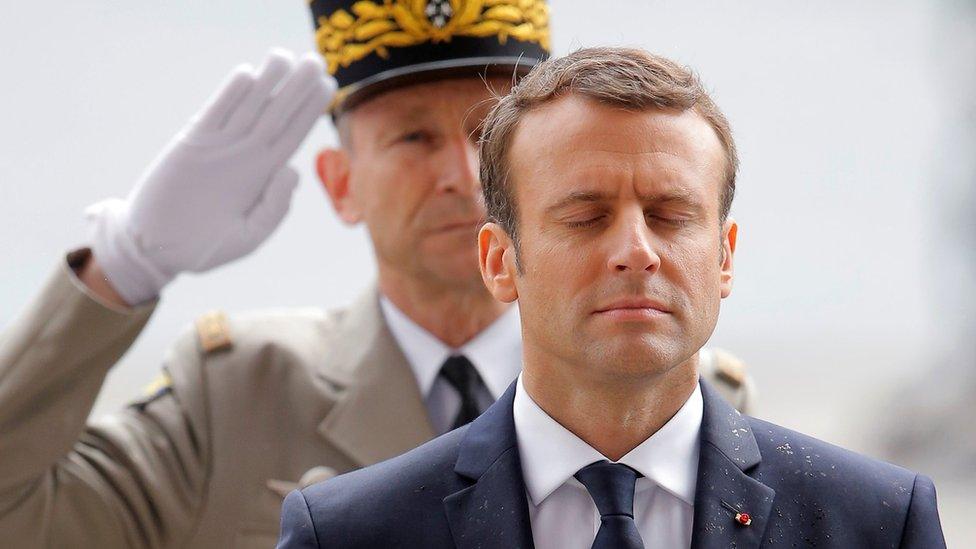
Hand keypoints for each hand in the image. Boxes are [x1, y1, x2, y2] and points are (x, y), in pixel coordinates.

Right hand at [85, 48, 335, 304]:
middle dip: (296, 87)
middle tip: (316, 60)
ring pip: (248, 107)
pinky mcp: (191, 144)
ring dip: (266, 81)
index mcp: (264, 174)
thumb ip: (274, 208)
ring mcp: (219, 146)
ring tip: (283, 56)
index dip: (310, 110)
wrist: (159, 249)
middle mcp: (245, 154)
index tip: (329, 85)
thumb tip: (292, 170)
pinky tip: (247, 76)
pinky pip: (214, 114)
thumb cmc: (207, 247)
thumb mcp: (249, 236)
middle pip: (276, 113)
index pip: (293, 134)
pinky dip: (229, 95)